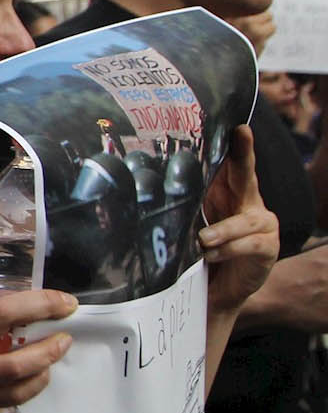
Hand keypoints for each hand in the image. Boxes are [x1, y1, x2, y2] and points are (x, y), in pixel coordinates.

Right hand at [0, 288, 76, 412]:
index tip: (63, 301)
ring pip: (19, 379)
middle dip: (50, 340)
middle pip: (16, 351)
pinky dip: (32, 384)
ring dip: (46, 363)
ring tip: (58, 349)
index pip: (1, 311)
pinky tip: (39, 374)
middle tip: (67, 329)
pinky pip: (12, 397)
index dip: (39, 304)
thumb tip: (7, 311)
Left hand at [200, 125, 279, 317]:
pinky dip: (228, 250)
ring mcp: (262, 224)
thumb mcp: (187, 222)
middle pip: (247, 175)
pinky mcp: (268, 248)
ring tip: (203, 240)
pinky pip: (249, 245)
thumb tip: (145, 184)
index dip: (235, 144)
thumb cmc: (198, 248)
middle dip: (244, 154)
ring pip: (245, 221)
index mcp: (228, 192)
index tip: (236, 125)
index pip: (230, 164)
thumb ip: (181, 203)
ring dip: (222, 231)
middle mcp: (249, 202)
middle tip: (241, 133)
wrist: (213, 287)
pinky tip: (211, 255)